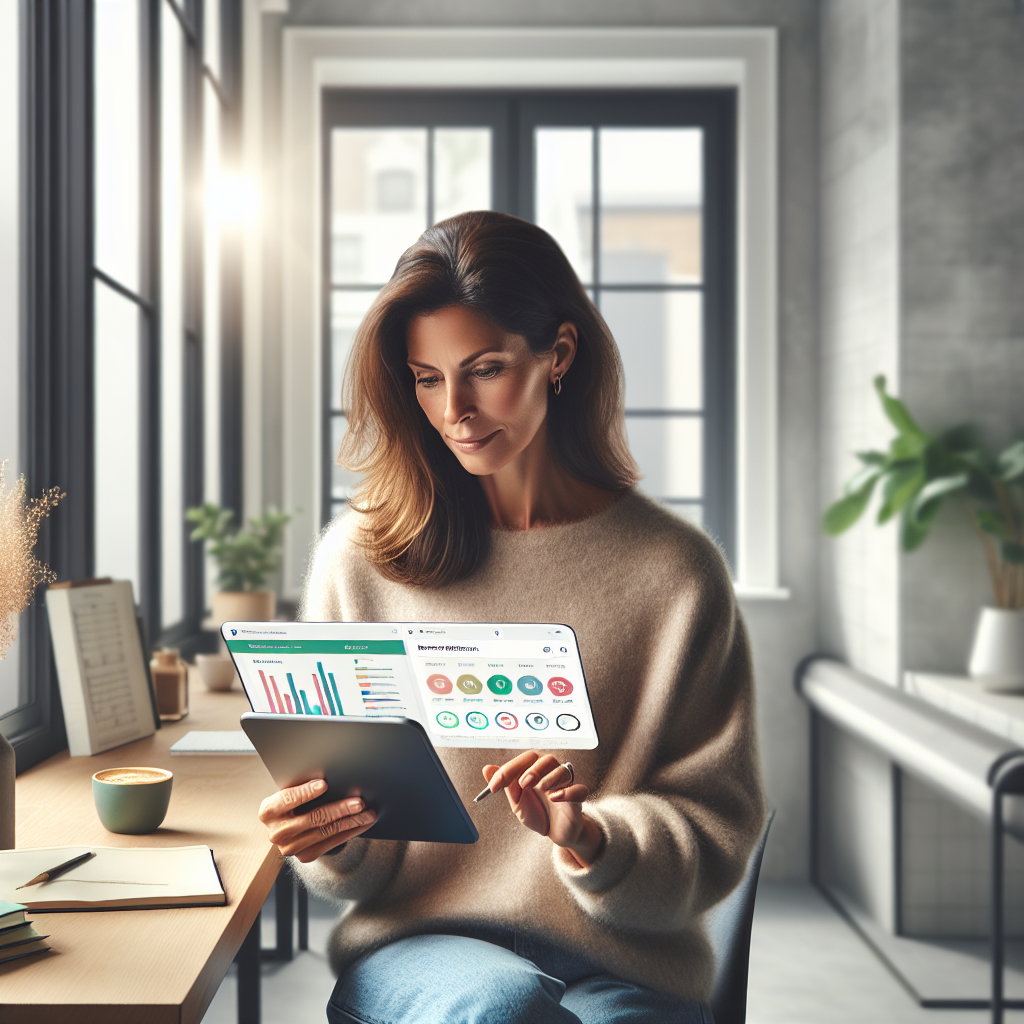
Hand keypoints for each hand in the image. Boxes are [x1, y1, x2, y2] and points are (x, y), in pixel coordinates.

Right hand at [258, 779, 376, 862]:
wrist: (285, 826)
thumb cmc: (290, 802)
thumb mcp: (288, 792)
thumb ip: (301, 786)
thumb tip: (328, 776)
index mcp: (268, 811)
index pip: (287, 799)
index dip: (305, 792)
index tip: (324, 784)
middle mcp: (277, 832)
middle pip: (312, 818)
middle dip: (339, 809)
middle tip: (358, 803)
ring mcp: (290, 847)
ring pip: (326, 832)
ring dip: (350, 822)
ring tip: (367, 814)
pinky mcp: (305, 856)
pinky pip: (332, 842)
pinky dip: (350, 832)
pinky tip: (362, 824)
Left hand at [481, 751, 603, 867]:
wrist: (556, 833)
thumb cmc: (538, 812)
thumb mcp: (517, 801)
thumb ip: (505, 785)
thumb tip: (487, 768)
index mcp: (536, 770)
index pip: (525, 759)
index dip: (508, 769)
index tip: (494, 786)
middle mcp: (552, 773)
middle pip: (546, 759)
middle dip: (532, 769)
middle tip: (522, 783)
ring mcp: (566, 785)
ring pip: (563, 770)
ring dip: (549, 777)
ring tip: (540, 788)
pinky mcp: (577, 799)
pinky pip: (579, 789)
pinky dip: (568, 791)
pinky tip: (555, 797)